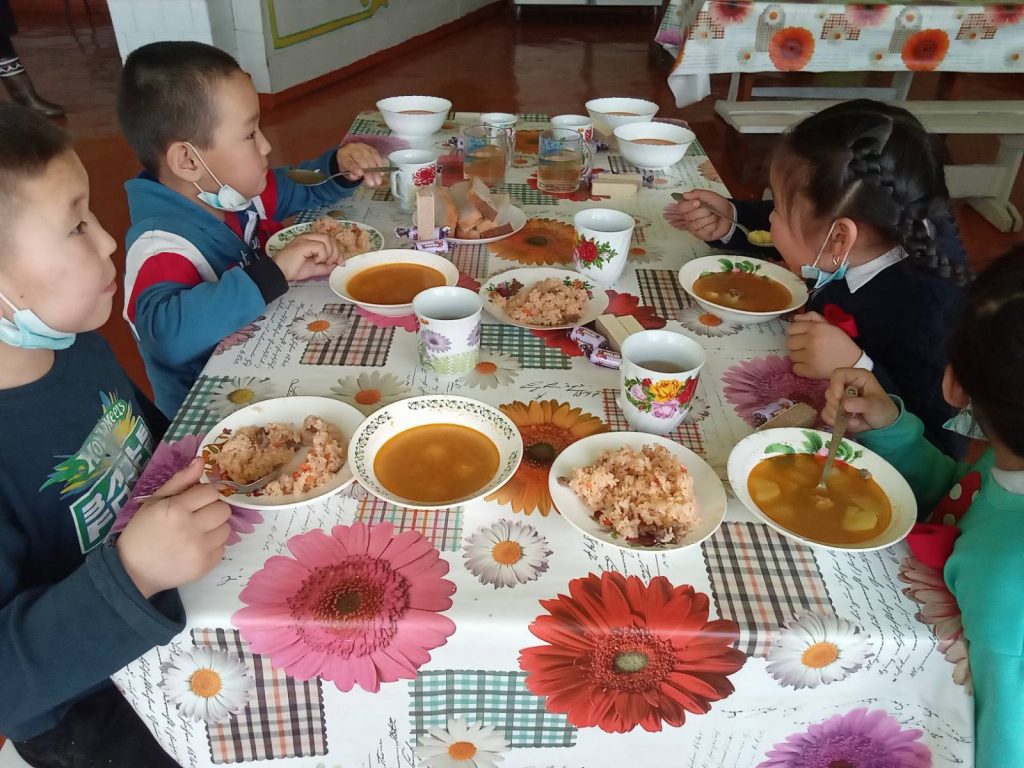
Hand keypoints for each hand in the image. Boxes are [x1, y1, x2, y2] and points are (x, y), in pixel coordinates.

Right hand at [116, 459, 231, 597]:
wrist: (133, 571)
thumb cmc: (143, 532)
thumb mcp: (154, 501)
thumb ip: (180, 481)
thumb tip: (200, 461)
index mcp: (177, 510)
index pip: (211, 492)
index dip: (205, 494)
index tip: (195, 500)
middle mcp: (192, 529)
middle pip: (224, 510)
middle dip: (213, 509)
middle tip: (197, 516)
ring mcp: (201, 550)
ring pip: (226, 529)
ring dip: (215, 528)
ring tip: (197, 532)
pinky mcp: (206, 566)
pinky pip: (223, 548)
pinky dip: (212, 546)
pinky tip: (196, 547)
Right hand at [272, 232, 340, 280]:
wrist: (280, 272)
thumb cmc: (294, 269)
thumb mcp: (315, 268)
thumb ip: (326, 266)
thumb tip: (337, 264)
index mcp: (311, 240)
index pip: (330, 240)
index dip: (338, 251)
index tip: (340, 263)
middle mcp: (308, 236)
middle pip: (330, 238)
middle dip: (336, 252)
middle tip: (332, 263)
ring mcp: (305, 238)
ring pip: (327, 240)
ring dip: (330, 253)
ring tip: (322, 262)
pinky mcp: (303, 243)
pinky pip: (320, 246)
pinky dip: (322, 255)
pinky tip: (316, 261)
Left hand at [337, 142, 384, 186]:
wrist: (349, 156)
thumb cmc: (348, 166)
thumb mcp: (346, 173)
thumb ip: (351, 175)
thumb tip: (357, 176)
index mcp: (343, 156)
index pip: (349, 161)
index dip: (355, 168)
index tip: (361, 174)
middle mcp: (352, 149)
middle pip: (360, 158)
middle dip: (368, 171)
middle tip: (372, 183)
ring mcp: (361, 147)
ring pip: (369, 156)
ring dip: (375, 169)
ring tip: (378, 180)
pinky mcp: (369, 147)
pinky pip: (376, 154)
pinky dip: (379, 163)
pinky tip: (381, 172)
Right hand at [668, 190, 733, 241]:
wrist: (729, 215)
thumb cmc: (719, 206)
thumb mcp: (710, 196)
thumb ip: (697, 193)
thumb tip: (685, 195)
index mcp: (689, 207)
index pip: (680, 208)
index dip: (688, 206)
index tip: (697, 203)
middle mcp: (688, 217)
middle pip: (689, 217)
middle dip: (703, 212)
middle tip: (709, 210)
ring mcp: (693, 227)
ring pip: (696, 224)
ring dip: (709, 218)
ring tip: (713, 216)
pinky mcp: (700, 234)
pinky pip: (704, 230)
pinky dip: (712, 225)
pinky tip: (714, 224)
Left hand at [787, 311, 862, 378]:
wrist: (853, 362)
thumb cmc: (840, 342)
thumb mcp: (830, 325)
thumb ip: (812, 318)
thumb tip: (795, 318)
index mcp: (816, 328)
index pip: (791, 329)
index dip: (795, 333)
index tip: (801, 336)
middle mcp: (811, 341)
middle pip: (789, 343)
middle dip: (796, 344)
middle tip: (805, 347)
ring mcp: (809, 357)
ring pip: (791, 356)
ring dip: (798, 356)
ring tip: (809, 356)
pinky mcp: (810, 371)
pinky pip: (795, 368)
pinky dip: (800, 367)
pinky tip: (810, 365)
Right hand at [823, 368, 898, 432]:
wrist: (883, 424)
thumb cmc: (882, 409)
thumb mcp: (876, 405)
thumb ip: (862, 404)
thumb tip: (845, 405)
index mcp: (857, 377)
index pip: (838, 374)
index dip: (835, 385)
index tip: (839, 398)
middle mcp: (846, 385)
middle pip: (830, 391)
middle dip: (836, 405)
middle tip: (847, 414)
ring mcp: (839, 397)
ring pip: (827, 404)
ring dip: (837, 415)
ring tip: (853, 421)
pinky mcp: (835, 409)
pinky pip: (826, 414)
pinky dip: (832, 420)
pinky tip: (844, 424)